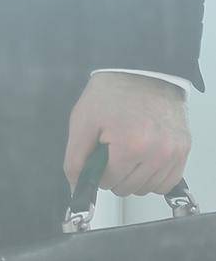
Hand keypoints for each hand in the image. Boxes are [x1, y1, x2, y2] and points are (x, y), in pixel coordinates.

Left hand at [63, 72, 191, 197]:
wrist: (141, 72)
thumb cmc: (111, 94)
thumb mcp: (83, 121)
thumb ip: (76, 158)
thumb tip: (77, 186)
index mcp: (130, 145)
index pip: (107, 181)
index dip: (96, 170)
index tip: (97, 155)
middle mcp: (157, 153)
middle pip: (127, 188)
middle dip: (113, 175)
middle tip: (110, 151)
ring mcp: (174, 153)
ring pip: (147, 188)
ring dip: (133, 178)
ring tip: (126, 152)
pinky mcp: (184, 150)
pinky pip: (167, 182)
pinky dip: (152, 177)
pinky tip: (142, 159)